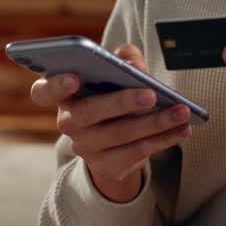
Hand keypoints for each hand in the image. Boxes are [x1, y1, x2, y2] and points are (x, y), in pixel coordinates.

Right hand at [29, 44, 191, 202]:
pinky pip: (137, 153)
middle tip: (151, 94)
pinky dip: (163, 139)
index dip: (55, 85)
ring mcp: (85, 147)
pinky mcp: (106, 166)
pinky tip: (183, 129)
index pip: (43, 91)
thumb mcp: (115, 73)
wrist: (114, 142)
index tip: (74, 77)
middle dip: (121, 103)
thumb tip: (134, 64)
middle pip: (88, 114)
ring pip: (119, 135)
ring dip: (155, 123)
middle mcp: (67, 123)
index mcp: (62, 94)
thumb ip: (123, 59)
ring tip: (182, 111)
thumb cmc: (112, 94)